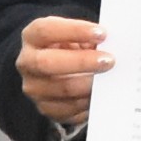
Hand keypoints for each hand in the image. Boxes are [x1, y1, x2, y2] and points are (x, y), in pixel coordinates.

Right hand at [13, 15, 108, 131]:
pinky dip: (88, 102)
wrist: (60, 70)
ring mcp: (34, 88)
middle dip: (82, 61)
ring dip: (89, 84)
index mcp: (32, 37)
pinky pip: (70, 109)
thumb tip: (113, 44)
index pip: (45, 31)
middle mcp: (27, 62)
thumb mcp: (76, 35)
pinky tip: (101, 94)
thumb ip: (89, 37)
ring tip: (109, 79)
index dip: (74, 31)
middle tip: (109, 60)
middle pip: (47, 63)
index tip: (102, 33)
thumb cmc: (70, 48)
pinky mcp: (46, 108)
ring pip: (62, 89)